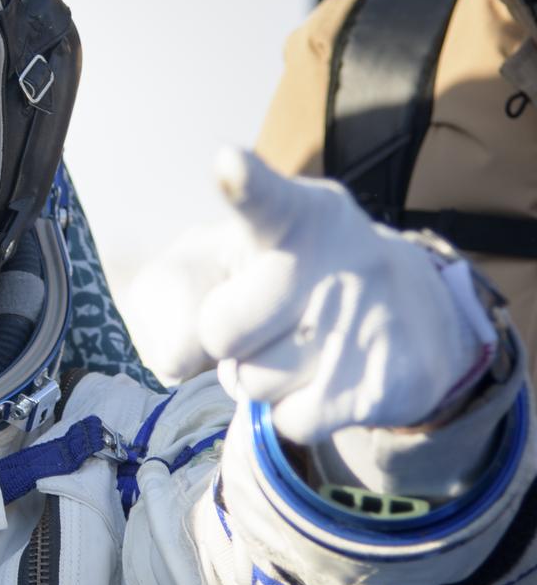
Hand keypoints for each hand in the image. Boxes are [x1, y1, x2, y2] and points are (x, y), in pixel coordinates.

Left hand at [132, 149, 492, 443]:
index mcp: (292, 217)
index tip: (229, 164)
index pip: (265, 201)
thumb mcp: (239, 257)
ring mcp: (365, 321)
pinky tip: (324, 376)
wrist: (410, 309)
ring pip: (252, 383)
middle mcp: (335, 259)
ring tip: (298, 345)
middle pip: (221, 331)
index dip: (245, 185)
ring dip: (260, 376)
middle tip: (260, 319)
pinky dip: (293, 409)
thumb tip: (174, 357)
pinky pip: (292, 420)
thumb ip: (181, 293)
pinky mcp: (386, 381)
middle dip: (224, 338)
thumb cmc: (286, 277)